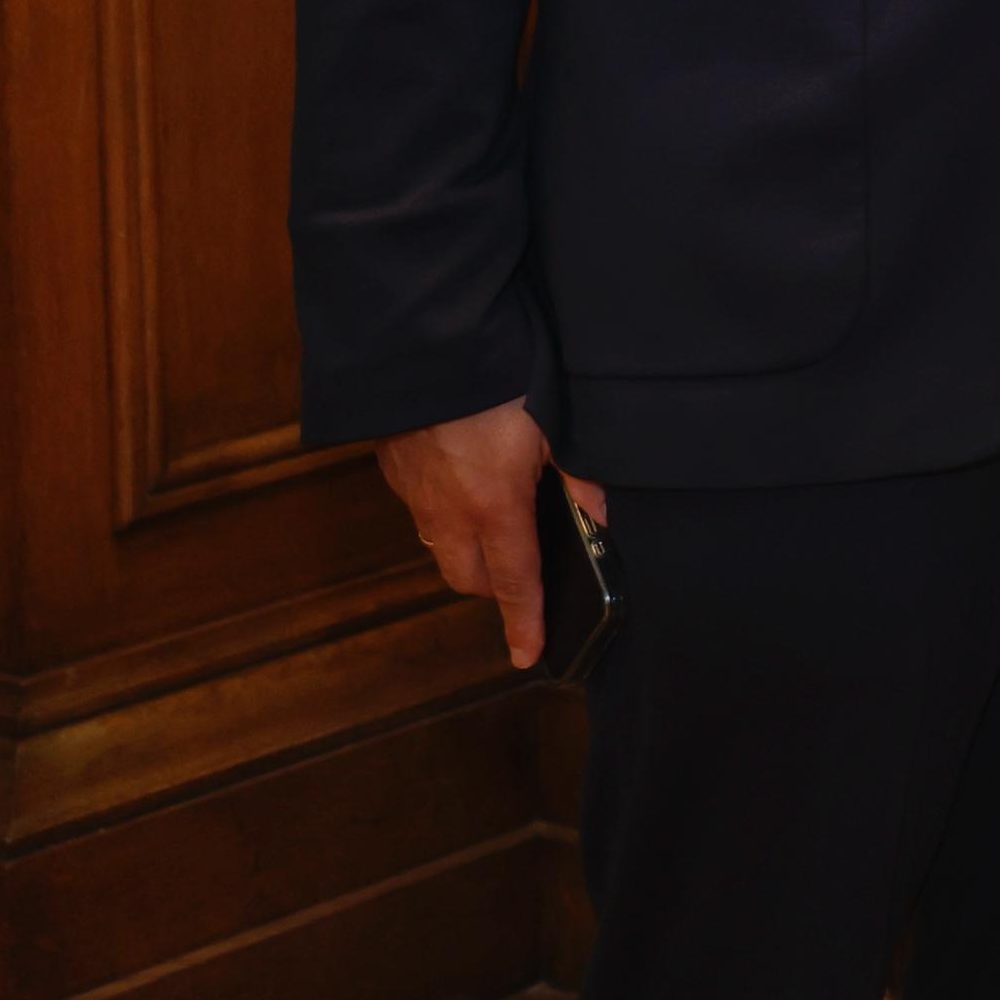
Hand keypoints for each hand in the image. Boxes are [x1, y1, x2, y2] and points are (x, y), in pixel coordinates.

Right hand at [375, 403, 607, 672]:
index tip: (528, 654)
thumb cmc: (496, 380)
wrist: (423, 345)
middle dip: (496, 588)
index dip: (524, 622)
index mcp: (495, 506)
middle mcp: (449, 512)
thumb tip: (603, 518)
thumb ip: (581, 475)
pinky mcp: (396, 470)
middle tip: (526, 571)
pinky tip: (468, 487)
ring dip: (470, 553)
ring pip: (442, 549)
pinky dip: (446, 517)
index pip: (515, 582)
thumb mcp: (556, 422)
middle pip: (470, 579)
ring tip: (501, 529)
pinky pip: (424, 513)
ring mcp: (417, 494)